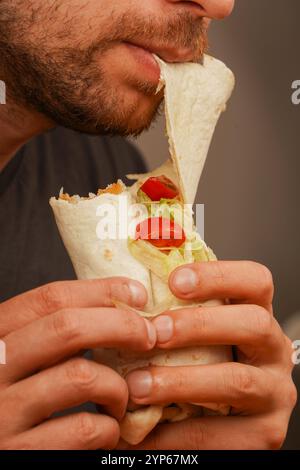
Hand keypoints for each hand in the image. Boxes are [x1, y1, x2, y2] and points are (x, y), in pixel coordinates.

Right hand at [0, 278, 155, 448]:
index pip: (49, 298)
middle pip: (67, 328)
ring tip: (119, 399)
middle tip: (148, 337)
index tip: (137, 294)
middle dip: (122, 325)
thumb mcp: (25, 357)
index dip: (101, 291)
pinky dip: (109, 428)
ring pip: (81, 377)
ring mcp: (3, 414)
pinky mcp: (21, 454)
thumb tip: (119, 303)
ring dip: (117, 387)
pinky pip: (84, 429)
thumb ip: (54, 333)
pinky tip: (106, 430)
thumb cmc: (18, 399)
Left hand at [125, 261, 296, 449]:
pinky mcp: (265, 434)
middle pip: (254, 323)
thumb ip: (176, 312)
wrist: (224, 425)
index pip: (256, 281)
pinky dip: (176, 434)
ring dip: (181, 381)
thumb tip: (128, 290)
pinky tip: (142, 432)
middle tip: (155, 332)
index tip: (174, 280)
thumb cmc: (201, 364)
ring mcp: (275, 393)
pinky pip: (220, 434)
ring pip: (238, 381)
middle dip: (200, 324)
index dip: (218, 276)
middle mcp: (274, 350)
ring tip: (138, 386)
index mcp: (258, 315)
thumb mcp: (196, 334)